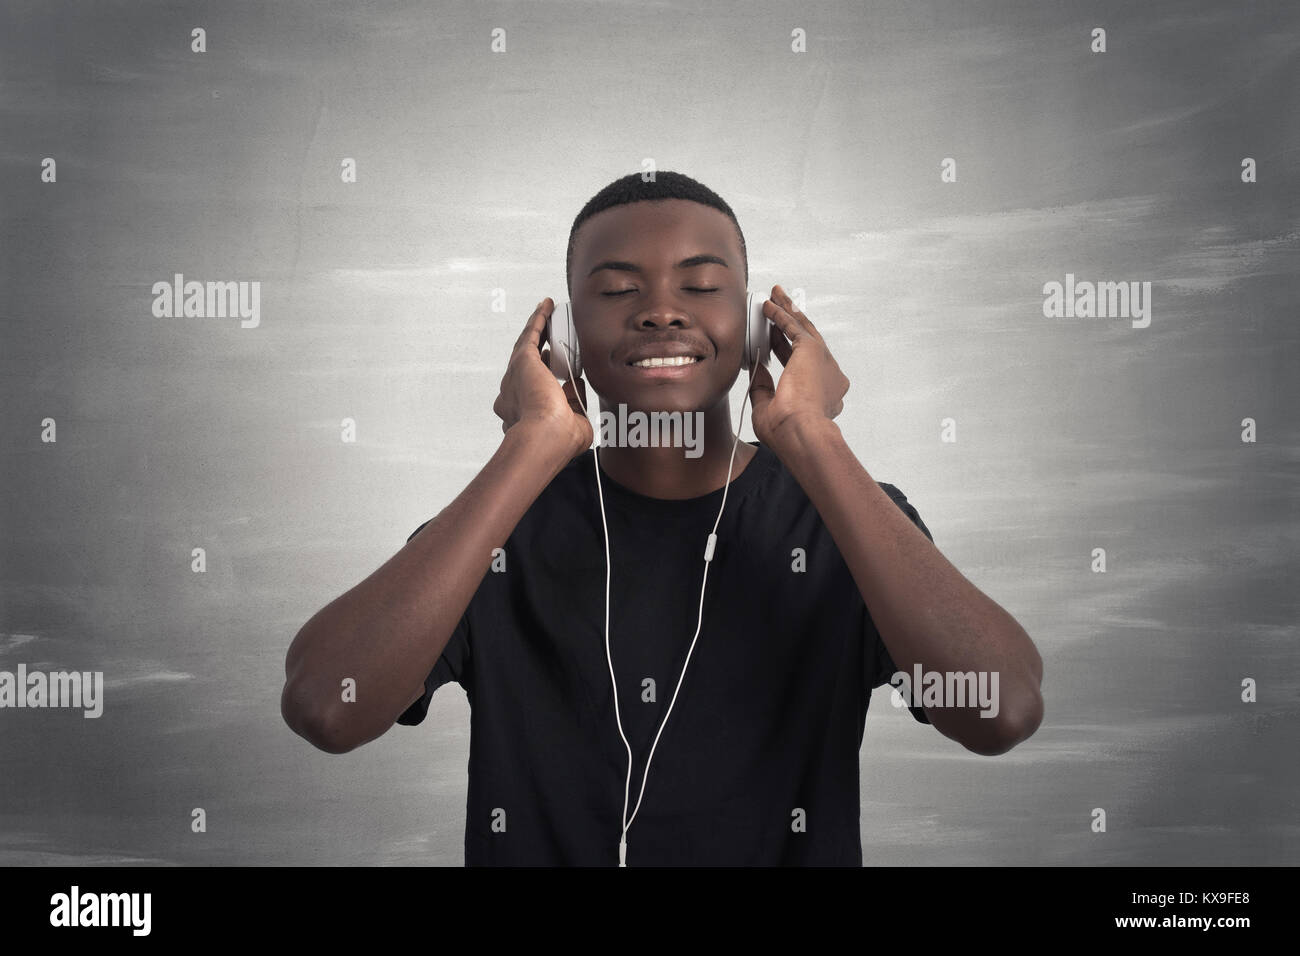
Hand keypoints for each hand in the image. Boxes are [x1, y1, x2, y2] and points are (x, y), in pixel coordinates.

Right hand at [492, 298, 592, 457]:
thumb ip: (575, 404)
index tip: (554, 375)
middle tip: (551, 339)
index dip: (545, 382)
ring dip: (538, 330)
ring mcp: (514, 377)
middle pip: (528, 367)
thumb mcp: (573, 423)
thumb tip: (576, 385)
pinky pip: (531, 334)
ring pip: (527, 347)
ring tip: (548, 315)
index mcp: (520, 413)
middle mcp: (511, 394)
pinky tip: (546, 306)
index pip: (533, 393)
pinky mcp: (522, 361)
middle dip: (539, 352)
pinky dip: (538, 319)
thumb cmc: (558, 440)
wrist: (545, 436)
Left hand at [747, 285, 849, 448]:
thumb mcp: (768, 408)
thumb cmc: (787, 432)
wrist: (800, 432)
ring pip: (804, 329)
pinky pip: (795, 326)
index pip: (803, 369)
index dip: (785, 353)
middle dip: (791, 324)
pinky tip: (769, 305)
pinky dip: (781, 314)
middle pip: (807, 342)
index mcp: (824, 396)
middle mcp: (830, 377)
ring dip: (788, 311)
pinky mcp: (814, 351)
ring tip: (777, 295)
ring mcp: (825, 363)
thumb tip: (756, 365)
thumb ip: (763, 386)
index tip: (771, 345)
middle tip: (780, 308)